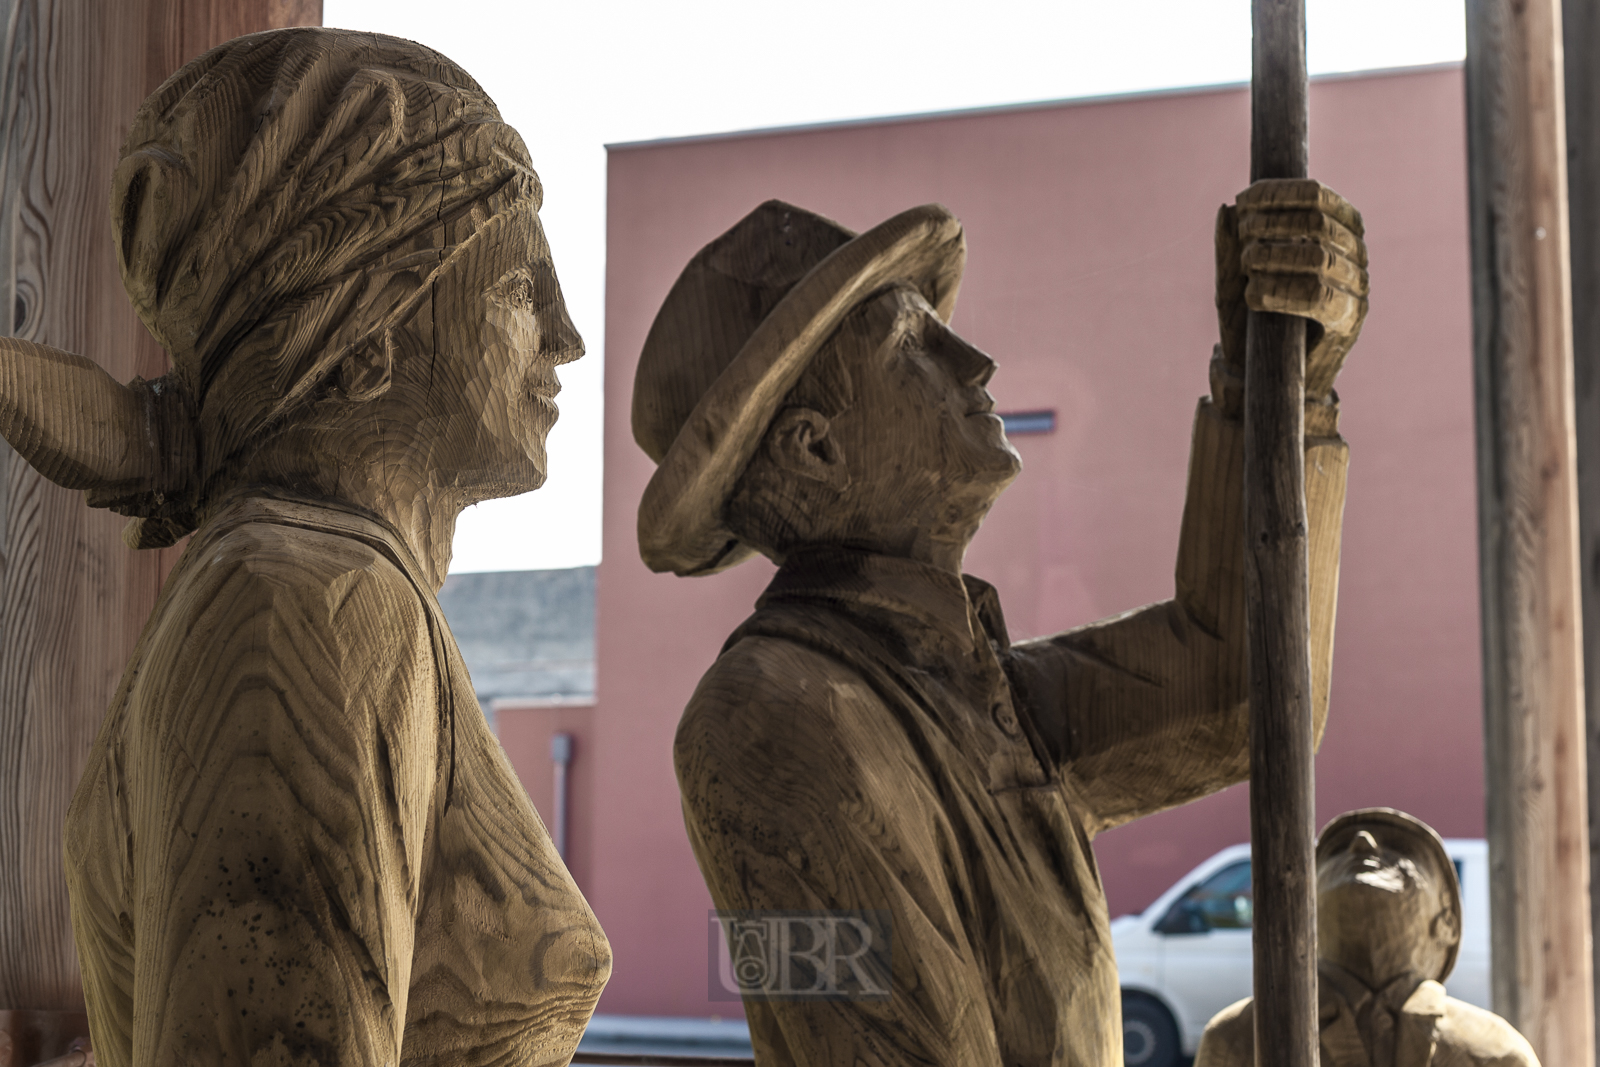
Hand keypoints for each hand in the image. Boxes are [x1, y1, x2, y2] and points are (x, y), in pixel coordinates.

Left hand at [1214, 179, 1368, 405]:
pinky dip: (1279, 291)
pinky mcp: (1348, 319)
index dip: (1277, 193)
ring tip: (1247, 265)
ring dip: (1272, 256)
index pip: (1316, 195)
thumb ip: (1230, 245)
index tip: (1243, 201)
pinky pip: (1317, 296)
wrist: (1269, 373)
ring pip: (1317, 257)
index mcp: (1336, 227)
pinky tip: (1254, 295)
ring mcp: (1356, 286)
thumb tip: (1225, 208)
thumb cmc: (1254, 317)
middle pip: (1316, 222)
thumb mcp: (1235, 276)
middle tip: (1242, 239)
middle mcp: (1354, 253)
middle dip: (1270, 224)